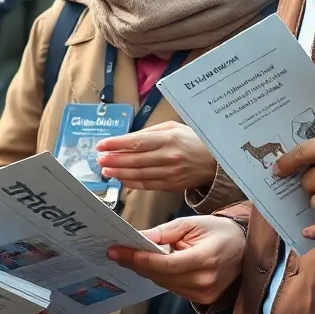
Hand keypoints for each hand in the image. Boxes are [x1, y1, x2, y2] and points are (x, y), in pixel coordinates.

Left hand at [95, 121, 216, 190]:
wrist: (214, 161)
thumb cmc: (190, 140)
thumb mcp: (171, 128)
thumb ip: (148, 133)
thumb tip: (125, 139)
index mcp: (167, 139)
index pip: (136, 142)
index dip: (116, 144)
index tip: (101, 145)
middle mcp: (168, 157)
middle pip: (135, 160)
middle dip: (114, 160)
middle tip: (99, 159)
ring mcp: (170, 173)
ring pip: (139, 174)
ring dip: (119, 173)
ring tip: (105, 170)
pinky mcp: (171, 185)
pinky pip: (147, 185)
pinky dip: (132, 183)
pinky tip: (121, 179)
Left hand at [106, 214, 246, 303]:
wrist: (244, 248)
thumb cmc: (218, 232)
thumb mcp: (191, 224)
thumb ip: (164, 233)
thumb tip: (139, 238)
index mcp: (204, 259)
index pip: (164, 264)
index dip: (137, 259)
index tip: (116, 252)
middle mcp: (205, 282)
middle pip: (160, 276)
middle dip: (136, 263)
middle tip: (116, 251)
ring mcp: (204, 294)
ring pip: (164, 283)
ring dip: (146, 270)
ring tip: (128, 255)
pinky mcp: (203, 298)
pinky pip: (173, 287)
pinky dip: (159, 275)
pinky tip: (149, 264)